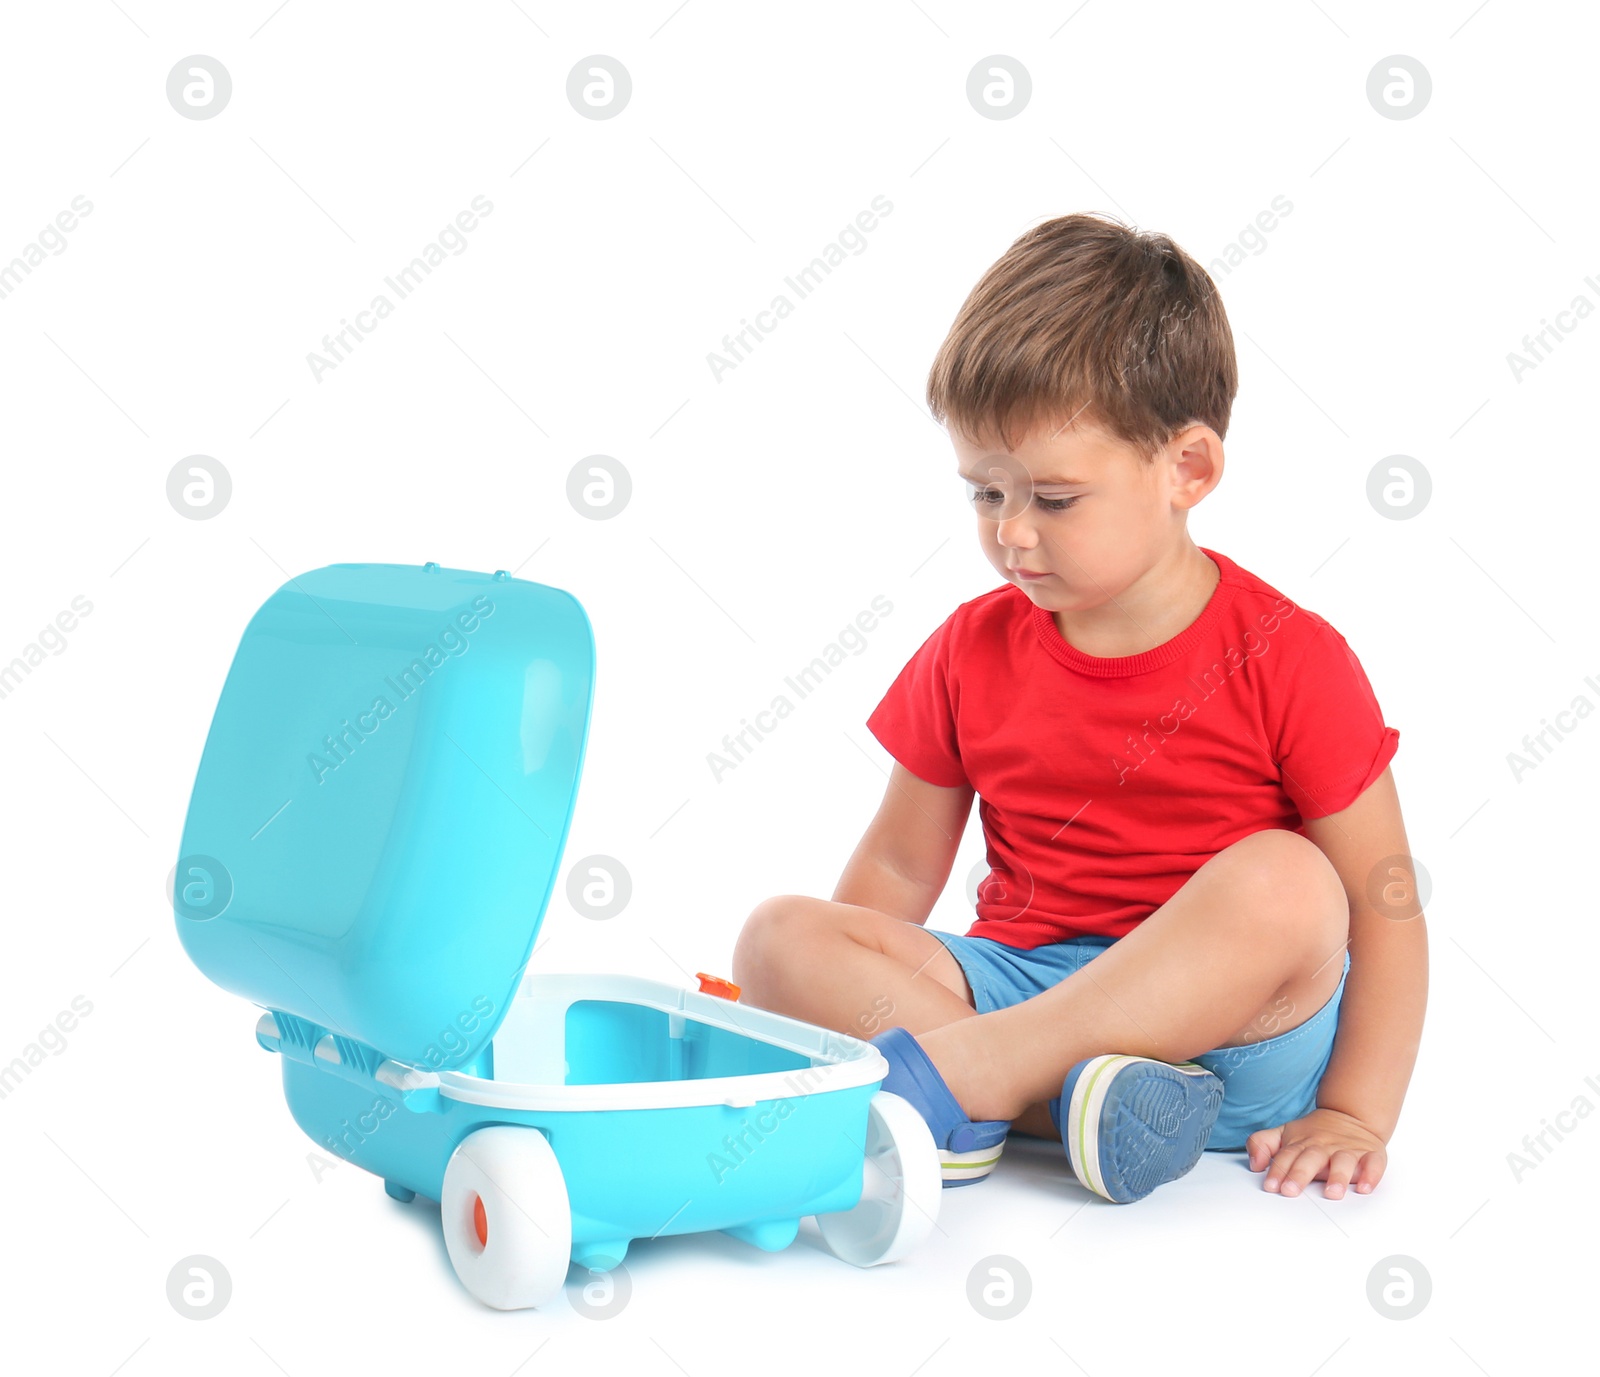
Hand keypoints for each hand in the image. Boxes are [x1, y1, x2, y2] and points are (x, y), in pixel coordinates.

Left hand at [1246, 1107, 1386, 1198]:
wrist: (1351, 1116)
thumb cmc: (1314, 1133)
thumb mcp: (1284, 1133)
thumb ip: (1262, 1143)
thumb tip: (1254, 1163)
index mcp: (1302, 1143)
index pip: (1287, 1156)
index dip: (1277, 1170)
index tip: (1270, 1185)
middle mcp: (1324, 1147)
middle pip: (1311, 1159)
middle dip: (1300, 1174)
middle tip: (1291, 1191)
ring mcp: (1348, 1150)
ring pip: (1343, 1162)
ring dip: (1338, 1177)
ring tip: (1332, 1193)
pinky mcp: (1371, 1155)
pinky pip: (1373, 1164)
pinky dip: (1371, 1175)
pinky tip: (1365, 1187)